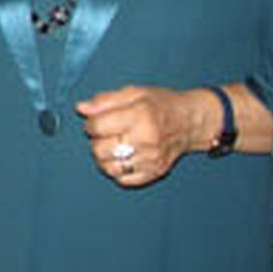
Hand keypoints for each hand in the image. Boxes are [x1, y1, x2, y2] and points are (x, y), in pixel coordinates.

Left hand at [77, 85, 213, 187]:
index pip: (98, 126)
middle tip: (106, 134)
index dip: (91, 123)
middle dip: (96, 140)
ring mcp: (150, 159)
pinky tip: (122, 158)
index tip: (97, 121)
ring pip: (108, 167)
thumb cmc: (163, 105)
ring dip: (104, 157)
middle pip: (100, 149)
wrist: (191, 122)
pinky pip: (123, 179)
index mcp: (140, 116)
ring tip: (113, 146)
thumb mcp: (135, 93)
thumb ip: (106, 100)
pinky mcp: (154, 172)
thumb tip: (81, 108)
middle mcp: (145, 140)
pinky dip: (117, 170)